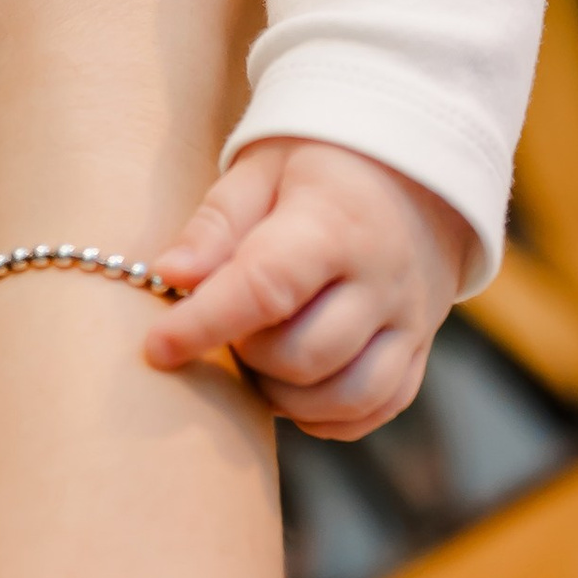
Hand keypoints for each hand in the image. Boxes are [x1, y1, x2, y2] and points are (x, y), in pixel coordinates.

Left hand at [149, 136, 468, 437]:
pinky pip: (374, 409)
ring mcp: (410, 321)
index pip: (265, 288)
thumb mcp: (262, 168)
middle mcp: (382, 279)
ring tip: (257, 354)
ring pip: (344, 396)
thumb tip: (169, 275)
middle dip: (246, 355)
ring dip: (284, 394)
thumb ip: (217, 223)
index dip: (205, 324)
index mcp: (337, 222)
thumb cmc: (320, 164)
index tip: (157, 347)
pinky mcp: (419, 351)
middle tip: (224, 324)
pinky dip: (325, 414)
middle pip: (303, 354)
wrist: (414, 169)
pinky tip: (294, 384)